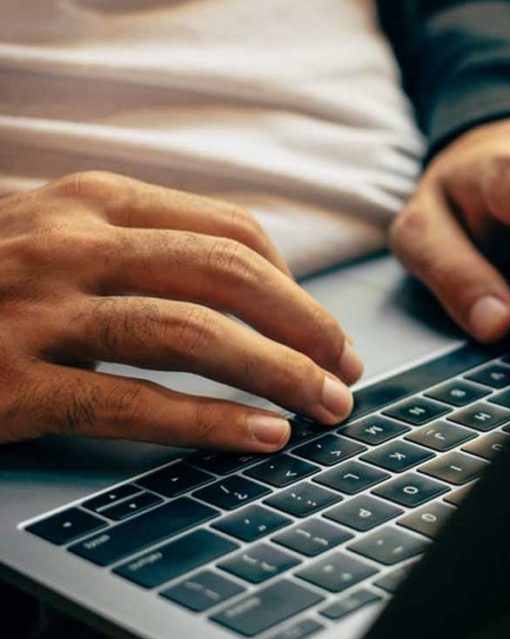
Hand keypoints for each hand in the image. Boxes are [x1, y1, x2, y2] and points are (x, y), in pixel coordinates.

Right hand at [0, 172, 362, 449]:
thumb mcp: (57, 236)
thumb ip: (140, 247)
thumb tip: (251, 288)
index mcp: (92, 201)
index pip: (231, 231)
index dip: (296, 286)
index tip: (325, 329)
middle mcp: (69, 241)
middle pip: (229, 276)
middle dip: (306, 328)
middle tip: (347, 372)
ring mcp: (35, 309)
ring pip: (193, 333)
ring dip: (277, 373)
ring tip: (325, 408)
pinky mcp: (7, 382)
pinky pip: (132, 403)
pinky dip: (210, 421)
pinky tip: (259, 437)